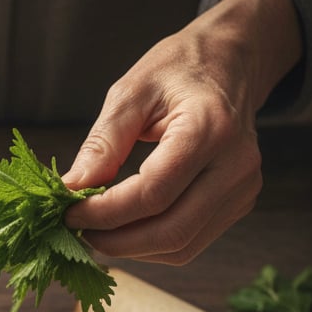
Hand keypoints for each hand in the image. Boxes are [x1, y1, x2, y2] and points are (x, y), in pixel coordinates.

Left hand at [63, 0, 301, 263]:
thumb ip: (102, 143)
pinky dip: (150, 246)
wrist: (230, 63)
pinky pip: (189, 243)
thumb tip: (72, 189)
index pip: (152, 194)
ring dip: (131, 249)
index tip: (69, 213)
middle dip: (116, 241)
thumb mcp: (131, 92)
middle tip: (78, 231)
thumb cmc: (178, 70)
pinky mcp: (238, 203)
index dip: (105, 213)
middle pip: (170, 231)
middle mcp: (236, 166)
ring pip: (180, 246)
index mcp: (210, 130)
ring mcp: (242, 189)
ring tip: (96, 231)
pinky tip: (124, 229)